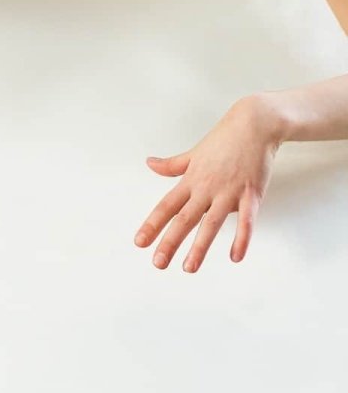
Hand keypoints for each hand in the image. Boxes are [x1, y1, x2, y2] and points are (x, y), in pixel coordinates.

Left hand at [134, 95, 281, 272]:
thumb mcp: (193, 153)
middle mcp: (205, 188)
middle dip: (170, 242)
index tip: (139, 242)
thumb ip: (172, 164)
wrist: (254, 124)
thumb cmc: (223, 139)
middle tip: (158, 263)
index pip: (166, 206)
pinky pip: (246, 220)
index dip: (152, 224)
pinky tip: (235, 256)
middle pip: (184, 218)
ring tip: (189, 268)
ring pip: (211, 223)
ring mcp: (228, 191)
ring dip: (200, 247)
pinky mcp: (252, 193)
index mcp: (190, 180)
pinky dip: (241, 238)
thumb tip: (149, 163)